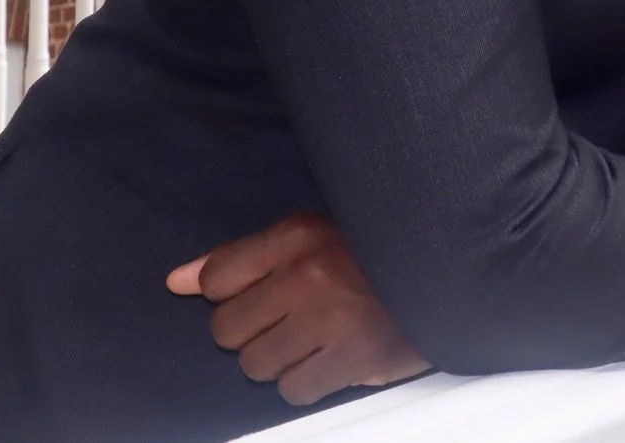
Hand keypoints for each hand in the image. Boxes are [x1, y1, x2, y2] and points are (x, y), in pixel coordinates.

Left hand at [166, 212, 430, 405]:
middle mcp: (308, 273)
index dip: (228, 295)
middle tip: (286, 322)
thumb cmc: (374, 254)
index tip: (256, 297)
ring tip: (311, 341)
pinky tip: (329, 359)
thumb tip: (176, 282)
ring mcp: (329, 318)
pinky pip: (293, 390)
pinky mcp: (351, 357)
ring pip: (256, 364)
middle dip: (251, 332)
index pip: (218, 276)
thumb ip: (243, 258)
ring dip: (278, 360)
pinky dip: (307, 382)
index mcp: (298, 235)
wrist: (448, 270)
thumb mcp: (311, 236)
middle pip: (227, 328)